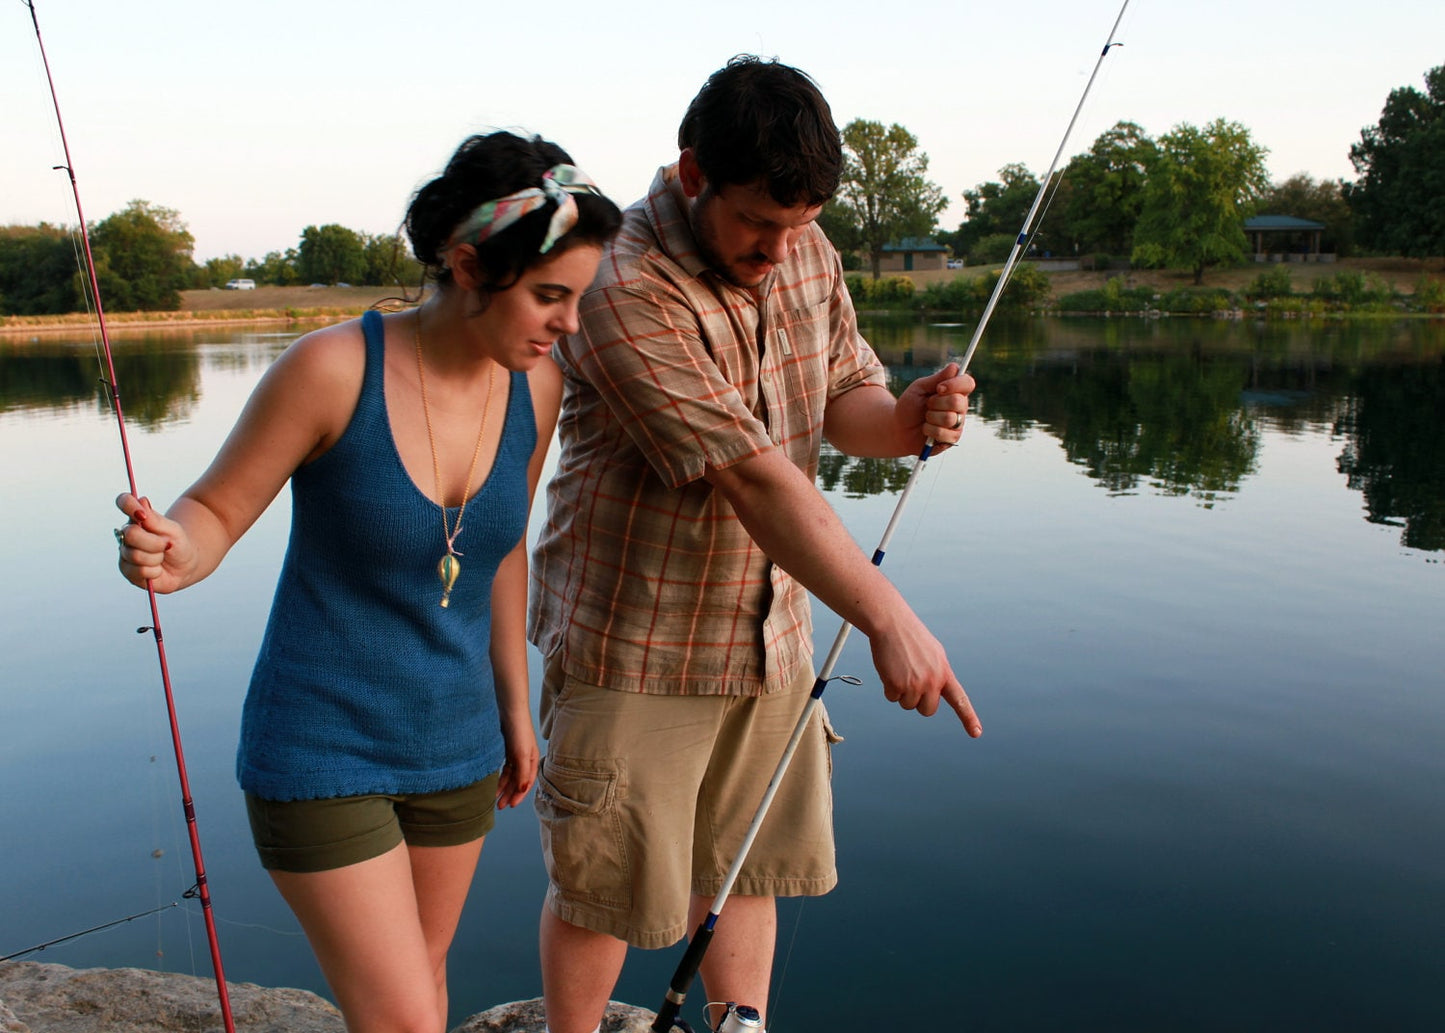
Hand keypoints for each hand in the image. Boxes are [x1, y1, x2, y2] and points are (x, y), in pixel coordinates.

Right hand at [114, 493, 192, 592]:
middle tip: (166, 545)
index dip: (128, 505)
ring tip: (162, 557)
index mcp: (136, 518)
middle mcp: (126, 534)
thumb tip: (141, 500)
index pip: (123, 501)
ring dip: (156, 558)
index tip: (142, 514)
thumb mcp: (172, 530)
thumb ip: (154, 519)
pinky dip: (155, 571)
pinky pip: (140, 571)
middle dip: (154, 542)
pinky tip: (157, 569)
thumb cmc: (177, 544)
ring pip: (136, 555)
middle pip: (131, 534)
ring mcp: (124, 553)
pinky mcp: (127, 571)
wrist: (184, 566)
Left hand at [496, 721, 539, 808]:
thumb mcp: (522, 754)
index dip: (519, 796)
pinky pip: (504, 769)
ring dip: (503, 788)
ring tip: (494, 798)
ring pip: (509, 776)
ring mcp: (515, 755)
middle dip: (509, 795)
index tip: (510, 806)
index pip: (526, 783)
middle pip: (517, 781)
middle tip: (500, 806)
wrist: (509, 710)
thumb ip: (522, 773)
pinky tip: (492, 783)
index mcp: (532, 761)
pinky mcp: (506, 750)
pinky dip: (499, 777)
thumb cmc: (519, 731)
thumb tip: (521, 791)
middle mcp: (525, 759)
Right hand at [868, 613, 981, 736]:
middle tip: (910, 681)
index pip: (959, 699)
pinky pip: (892, 698)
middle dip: (918, 702)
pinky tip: (889, 669)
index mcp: (945, 672)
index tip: (976, 733)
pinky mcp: (897, 684)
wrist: (892, 624)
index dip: (968, 717)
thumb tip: (933, 695)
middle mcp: (933, 681)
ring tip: (899, 669)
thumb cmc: (912, 637)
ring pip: (908, 705)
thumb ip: (938, 674)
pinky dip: (888, 687)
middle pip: (928, 710)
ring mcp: (915, 684)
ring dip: (901, 692)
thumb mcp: (934, 654)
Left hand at [897, 362, 974, 449]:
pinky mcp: (952, 439)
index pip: (968, 383)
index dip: (955, 384)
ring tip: (925, 418)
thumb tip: (954, 367)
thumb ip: (936, 379)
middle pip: (957, 401)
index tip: (939, 388)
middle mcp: (960, 407)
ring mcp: (958, 423)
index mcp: (955, 391)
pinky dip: (930, 430)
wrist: (899, 429)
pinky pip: (944, 434)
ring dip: (931, 417)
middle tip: (927, 405)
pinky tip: (926, 430)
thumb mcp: (919, 389)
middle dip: (935, 403)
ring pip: (949, 418)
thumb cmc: (910, 406)